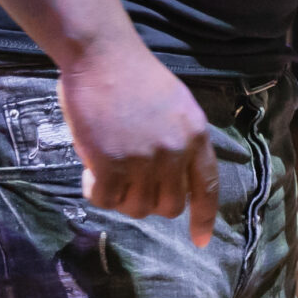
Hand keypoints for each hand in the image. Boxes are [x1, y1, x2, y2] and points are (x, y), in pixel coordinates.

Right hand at [56, 37, 219, 245]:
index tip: (199, 241)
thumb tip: (169, 177)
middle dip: (148, 201)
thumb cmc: (135, 75)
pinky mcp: (110, 163)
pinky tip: (90, 172)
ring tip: (108, 170)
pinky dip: (95, 191)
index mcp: (196, 136)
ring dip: (120, 197)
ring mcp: (143, 160)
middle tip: (128, 182)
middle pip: (168, 207)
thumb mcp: (176, 105)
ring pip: (136, 208)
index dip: (203, 218)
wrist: (103, 55)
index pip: (207, 187)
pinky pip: (105, 200)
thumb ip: (179, 141)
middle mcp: (175, 152)